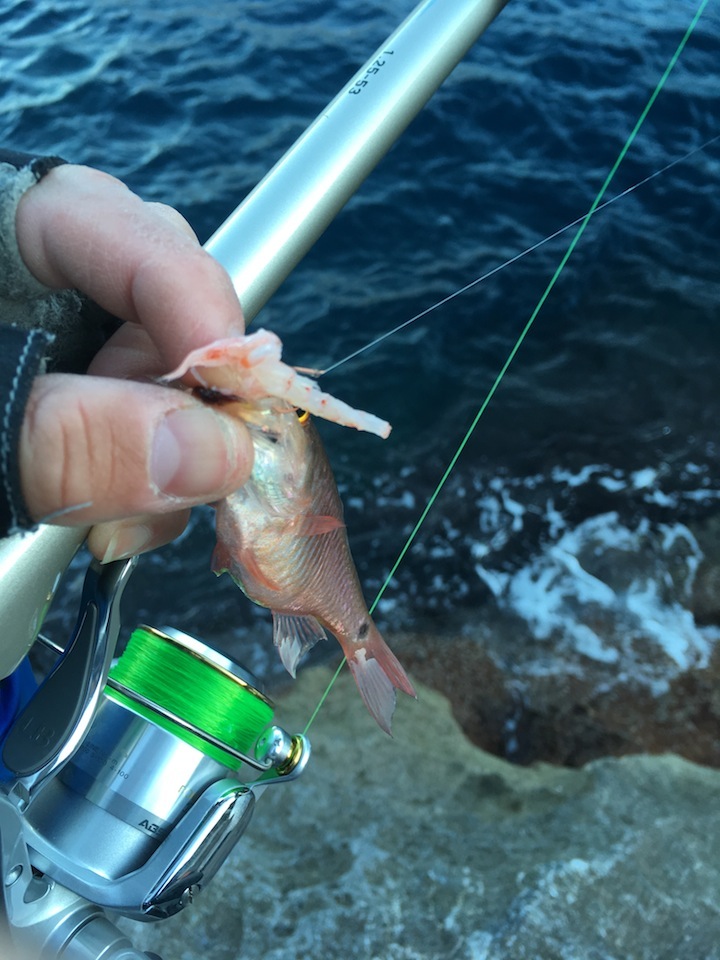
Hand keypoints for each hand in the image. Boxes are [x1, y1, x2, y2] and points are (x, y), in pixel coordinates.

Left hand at [15, 164, 253, 561]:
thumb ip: (62, 443)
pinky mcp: (72, 404)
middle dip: (181, 391)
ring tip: (119, 515)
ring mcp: (58, 345)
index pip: (112, 223)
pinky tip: (114, 516)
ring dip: (168, 451)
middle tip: (174, 469)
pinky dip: (148, 480)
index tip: (228, 387)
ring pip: (164, 372)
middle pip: (160, 297)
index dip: (187, 296)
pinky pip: (145, 425)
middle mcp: (32, 281)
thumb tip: (208, 452)